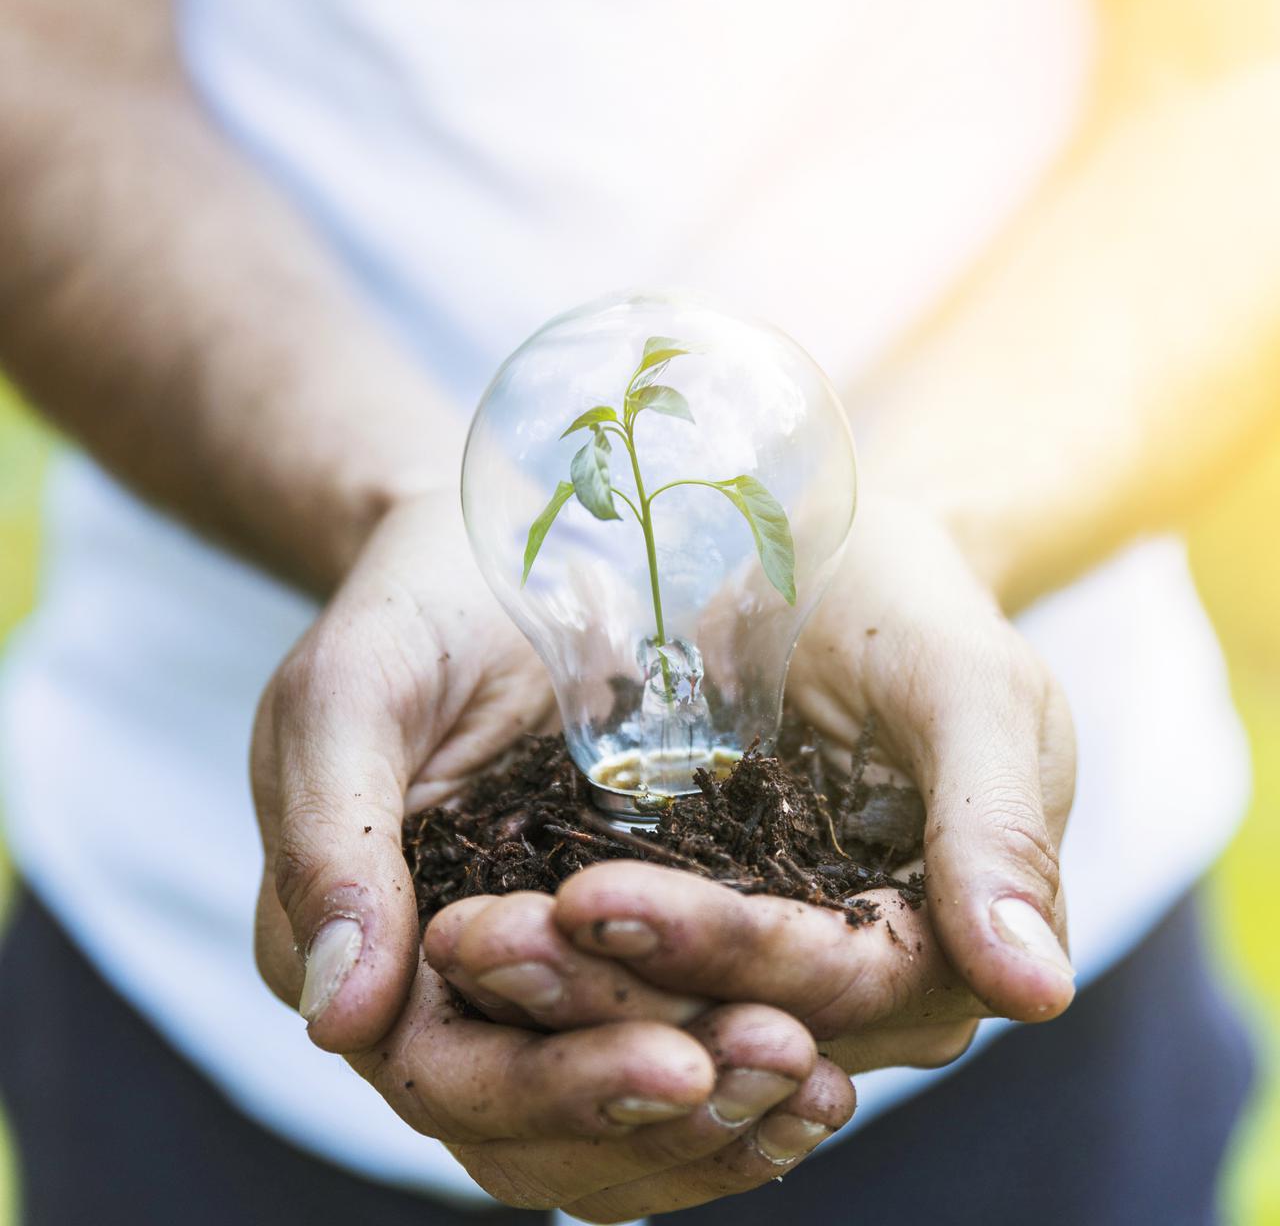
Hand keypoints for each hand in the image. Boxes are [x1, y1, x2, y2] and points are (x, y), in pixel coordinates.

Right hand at [248, 493, 853, 1218]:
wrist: (498, 559)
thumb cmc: (417, 611)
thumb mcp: (355, 695)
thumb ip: (333, 838)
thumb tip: (340, 1018)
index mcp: (372, 950)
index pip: (449, 1074)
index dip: (557, 1086)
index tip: (678, 1061)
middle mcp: (450, 996)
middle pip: (544, 1125)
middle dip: (663, 1113)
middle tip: (784, 1060)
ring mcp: (543, 983)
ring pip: (617, 1120)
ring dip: (720, 1123)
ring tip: (823, 1083)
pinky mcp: (627, 952)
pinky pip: (675, 1046)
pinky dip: (740, 1086)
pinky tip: (830, 1064)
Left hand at [427, 496, 1074, 1071]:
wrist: (832, 560)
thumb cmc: (911, 608)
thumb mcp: (969, 687)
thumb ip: (999, 826)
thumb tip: (1036, 993)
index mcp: (943, 941)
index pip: (836, 986)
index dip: (722, 952)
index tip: (597, 899)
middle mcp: (856, 981)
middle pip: (738, 1022)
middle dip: (612, 989)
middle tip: (484, 937)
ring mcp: (770, 959)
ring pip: (669, 1020)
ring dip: (563, 997)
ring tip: (463, 942)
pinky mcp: (698, 924)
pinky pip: (627, 975)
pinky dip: (556, 971)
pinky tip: (473, 936)